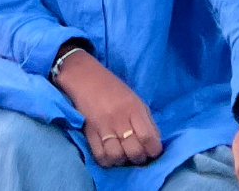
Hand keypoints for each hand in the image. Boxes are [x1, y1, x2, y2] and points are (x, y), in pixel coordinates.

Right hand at [53, 49, 163, 166]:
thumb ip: (146, 121)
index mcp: (134, 109)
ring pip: (117, 156)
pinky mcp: (89, 132)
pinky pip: (99, 155)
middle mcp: (120, 119)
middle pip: (134, 151)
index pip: (149, 138)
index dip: (154, 150)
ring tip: (123, 156)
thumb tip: (155, 142)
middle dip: (139, 158)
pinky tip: (110, 156)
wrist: (83, 77)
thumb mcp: (135, 100)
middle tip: (137, 155)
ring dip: (122, 160)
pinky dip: (107, 160)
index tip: (152, 151)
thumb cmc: (113, 88)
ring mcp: (103, 126)